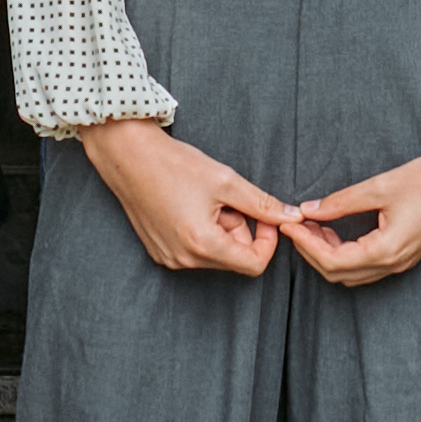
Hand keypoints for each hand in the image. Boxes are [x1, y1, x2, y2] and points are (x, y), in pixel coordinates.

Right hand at [81, 119, 298, 278]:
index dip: (268, 241)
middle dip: (242, 230)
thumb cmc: (174, 165)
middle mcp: (183, 259)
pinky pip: (194, 250)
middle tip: (231, 200)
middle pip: (234, 258)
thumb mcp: (226, 181)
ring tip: (208, 200)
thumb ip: (262, 203)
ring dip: (222, 229)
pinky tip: (191, 206)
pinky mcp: (159, 251)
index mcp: (202, 244)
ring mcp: (169, 257)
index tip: (265, 217)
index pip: (254, 265)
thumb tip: (292, 216)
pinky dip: (203, 231)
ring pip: (215, 253)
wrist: (128, 156)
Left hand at [287, 124, 420, 289]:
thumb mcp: (381, 186)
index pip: (333, 261)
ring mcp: (402, 262)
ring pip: (352, 273)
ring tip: (313, 226)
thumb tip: (309, 209)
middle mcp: (394, 264)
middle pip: (339, 274)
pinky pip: (367, 265)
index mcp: (387, 250)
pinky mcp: (406, 254)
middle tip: (296, 225)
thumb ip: (341, 201)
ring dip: (328, 255)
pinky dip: (345, 253)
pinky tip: (337, 230)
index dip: (306, 244)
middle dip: (311, 252)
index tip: (289, 224)